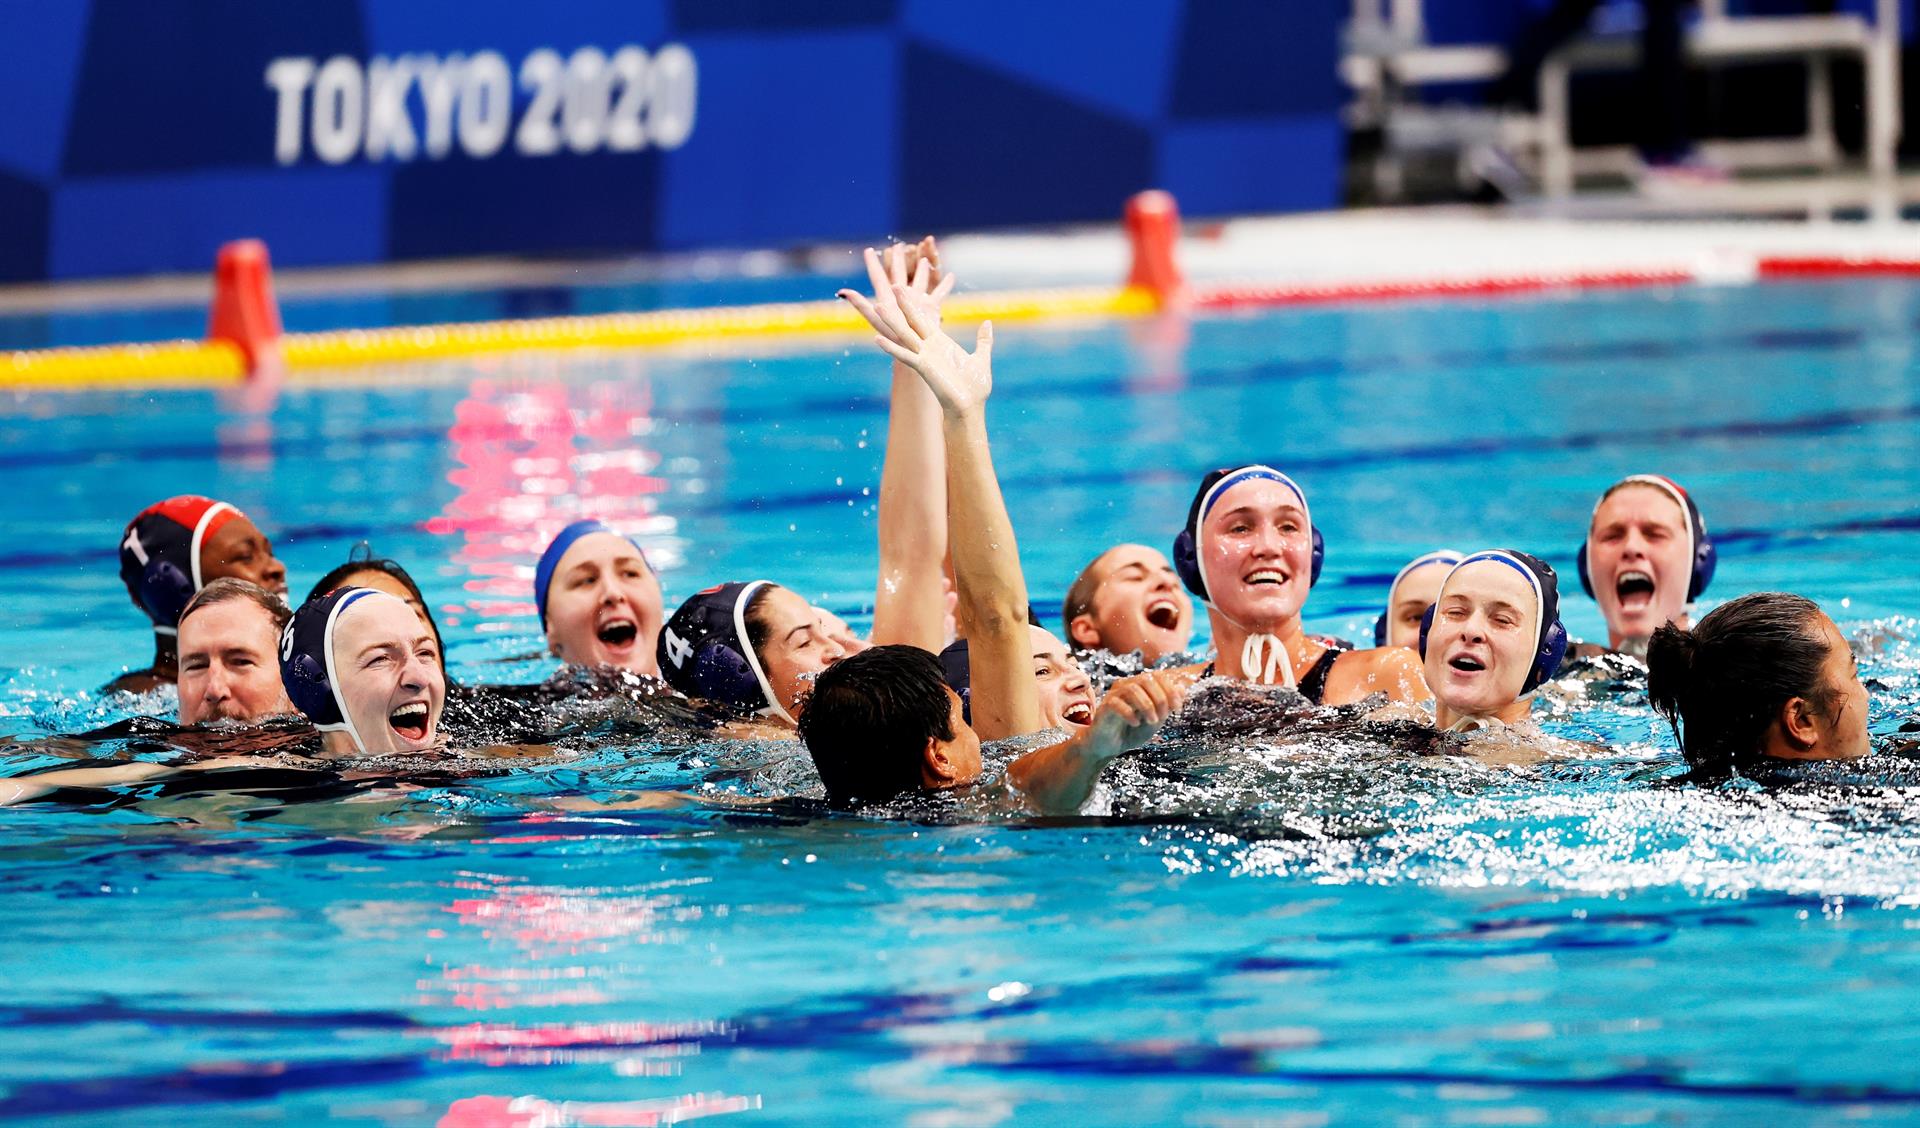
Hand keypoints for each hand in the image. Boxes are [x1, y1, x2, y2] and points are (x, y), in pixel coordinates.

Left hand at [838, 239, 955, 350]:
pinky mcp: (931, 308)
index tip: (867, 250)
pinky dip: (945, 284)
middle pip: (899, 274)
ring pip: (921, 280)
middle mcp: (901, 297)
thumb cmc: (892, 337)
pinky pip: (939, 292)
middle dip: (898, 260)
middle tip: (898, 246)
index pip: (878, 276)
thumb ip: (860, 304)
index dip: (872, 263)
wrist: (913, 350)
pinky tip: (951, 276)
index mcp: (887, 298)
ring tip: (925, 259)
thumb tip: (842, 292)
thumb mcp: (875, 319)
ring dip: (922, 270)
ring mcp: (917, 301)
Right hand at [872, 285, 992, 417]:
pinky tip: (877, 340)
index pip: (924, 319)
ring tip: (878, 306)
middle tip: (894, 285)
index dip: (915, 304)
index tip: (906, 289)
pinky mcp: (923, 368)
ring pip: (904, 335)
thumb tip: (987, 323)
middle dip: (904, 304)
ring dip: (892, 321)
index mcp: (941, 343)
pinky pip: (905, 356)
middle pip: (913, 321)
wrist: (971, 408)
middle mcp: (930, 348)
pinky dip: (892, 348)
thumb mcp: (981, 358)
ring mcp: (924, 357)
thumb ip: (983, 340)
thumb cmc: (975, 388)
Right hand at [1087, 670, 1185, 756]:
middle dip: (1160, 698)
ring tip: (1152, 722)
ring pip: (1132, 689)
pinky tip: (1136, 724)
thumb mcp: (1156, 719)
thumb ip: (1167, 705)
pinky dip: (1130, 713)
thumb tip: (1182, 688)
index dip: (1170, 689)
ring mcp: (1114, 695)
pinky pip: (1117, 703)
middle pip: (1146, 679)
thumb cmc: (1132, 731)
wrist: (1109, 746)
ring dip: (1147, 706)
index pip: (1157, 675)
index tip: (1178, 707)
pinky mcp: (1104, 707)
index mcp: (1139, 686)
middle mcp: (1126, 686)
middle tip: (1163, 717)